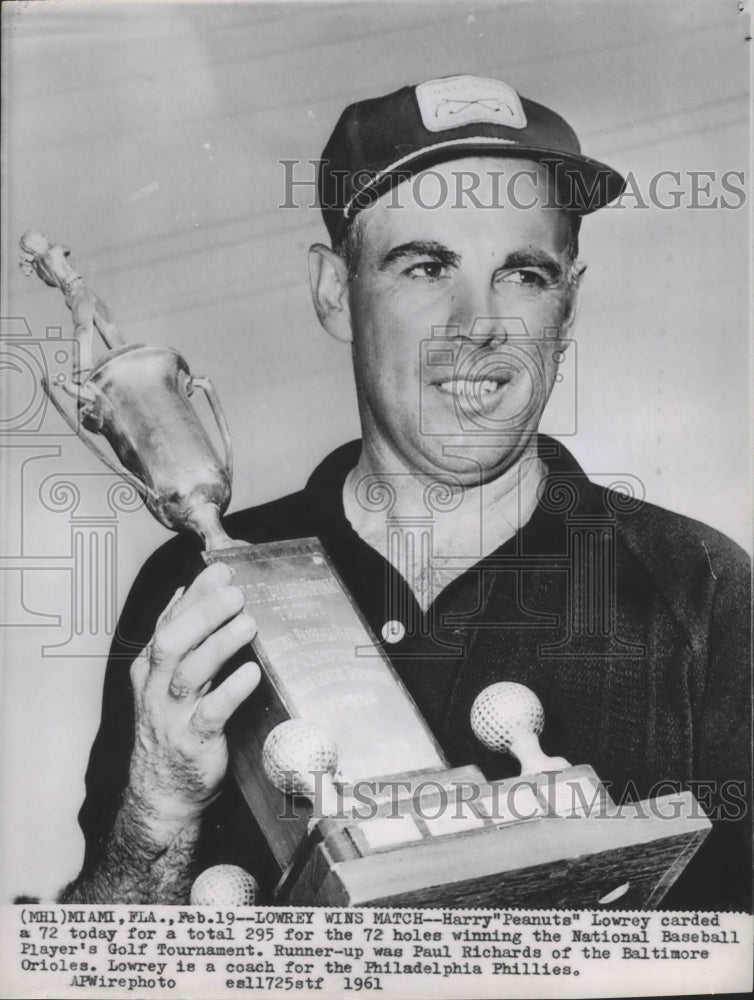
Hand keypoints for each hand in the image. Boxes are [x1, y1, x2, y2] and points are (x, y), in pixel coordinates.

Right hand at [127, 561, 259, 832]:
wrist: (161, 793)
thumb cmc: (171, 728)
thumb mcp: (165, 680)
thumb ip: (178, 637)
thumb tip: (185, 590)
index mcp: (151, 668)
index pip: (169, 621)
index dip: (195, 594)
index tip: (220, 569)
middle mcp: (157, 688)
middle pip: (174, 642)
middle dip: (204, 613)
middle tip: (236, 592)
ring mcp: (173, 715)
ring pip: (190, 673)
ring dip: (220, 644)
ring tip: (248, 622)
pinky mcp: (194, 742)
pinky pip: (211, 713)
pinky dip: (231, 691)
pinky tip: (251, 673)